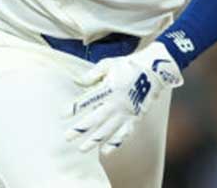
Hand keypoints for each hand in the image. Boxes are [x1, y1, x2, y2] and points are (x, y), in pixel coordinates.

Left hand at [65, 41, 182, 154]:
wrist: (154, 71)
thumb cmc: (128, 65)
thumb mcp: (108, 64)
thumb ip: (92, 74)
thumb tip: (77, 81)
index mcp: (108, 89)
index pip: (87, 101)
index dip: (74, 108)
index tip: (62, 115)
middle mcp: (116, 103)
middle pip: (95, 120)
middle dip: (80, 129)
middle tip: (67, 137)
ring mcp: (126, 113)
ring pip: (107, 131)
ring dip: (93, 141)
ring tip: (81, 149)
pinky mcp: (134, 118)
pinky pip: (123, 135)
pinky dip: (114, 144)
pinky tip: (105, 151)